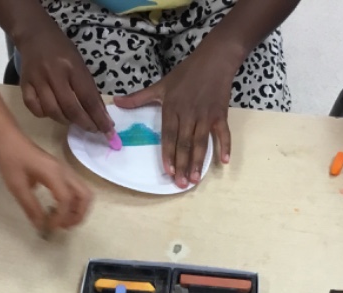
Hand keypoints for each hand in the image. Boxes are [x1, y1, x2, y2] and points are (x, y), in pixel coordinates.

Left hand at [0, 140, 91, 231]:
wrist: (10, 141)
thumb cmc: (11, 161)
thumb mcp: (16, 186)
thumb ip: (30, 207)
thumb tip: (40, 226)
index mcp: (53, 174)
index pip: (66, 200)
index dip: (61, 217)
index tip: (49, 227)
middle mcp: (65, 172)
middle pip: (85, 196)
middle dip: (78, 215)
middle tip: (63, 226)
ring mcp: (66, 171)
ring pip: (84, 193)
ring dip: (78, 210)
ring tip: (63, 220)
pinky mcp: (63, 173)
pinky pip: (77, 190)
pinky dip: (74, 203)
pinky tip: (59, 209)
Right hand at [18, 22, 112, 134]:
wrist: (35, 34)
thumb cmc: (62, 51)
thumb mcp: (80, 64)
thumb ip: (89, 88)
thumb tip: (101, 115)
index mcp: (72, 67)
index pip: (88, 98)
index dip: (98, 117)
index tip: (107, 130)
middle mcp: (54, 74)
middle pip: (70, 108)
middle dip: (84, 123)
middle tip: (92, 129)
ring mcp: (37, 80)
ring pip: (52, 111)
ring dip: (65, 121)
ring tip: (73, 120)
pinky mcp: (24, 85)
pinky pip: (35, 108)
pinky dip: (45, 115)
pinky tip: (52, 112)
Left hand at [115, 52, 233, 188]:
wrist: (214, 59)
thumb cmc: (186, 73)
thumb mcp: (161, 85)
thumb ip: (139, 98)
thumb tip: (116, 102)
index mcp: (172, 108)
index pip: (169, 135)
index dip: (168, 153)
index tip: (167, 171)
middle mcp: (189, 114)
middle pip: (185, 143)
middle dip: (182, 164)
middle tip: (181, 183)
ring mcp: (205, 115)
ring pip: (201, 142)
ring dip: (198, 161)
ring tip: (195, 179)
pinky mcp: (220, 114)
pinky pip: (223, 133)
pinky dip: (225, 146)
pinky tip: (224, 161)